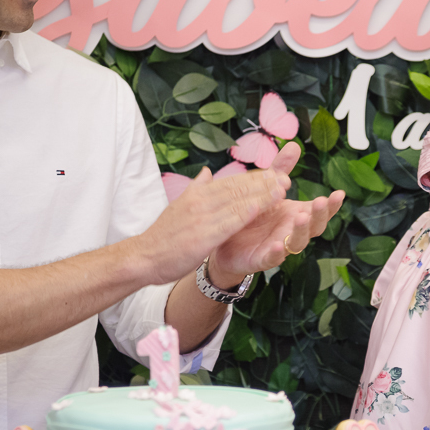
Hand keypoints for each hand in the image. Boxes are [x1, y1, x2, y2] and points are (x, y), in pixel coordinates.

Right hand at [132, 165, 289, 284]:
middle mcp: (200, 201)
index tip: (274, 173)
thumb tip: (208, 173)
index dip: (254, 178)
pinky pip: (228, 222)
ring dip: (261, 194)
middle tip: (286, 177)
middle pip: (237, 188)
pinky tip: (260, 207)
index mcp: (198, 194)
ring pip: (236, 202)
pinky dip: (244, 213)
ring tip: (282, 189)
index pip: (231, 182)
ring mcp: (201, 217)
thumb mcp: (180, 206)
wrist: (143, 257)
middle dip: (263, 183)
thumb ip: (197, 189)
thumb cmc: (164, 236)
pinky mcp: (202, 236)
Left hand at [209, 141, 344, 287]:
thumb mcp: (266, 189)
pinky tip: (278, 246)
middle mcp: (292, 231)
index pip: (320, 210)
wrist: (226, 240)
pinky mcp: (262, 259)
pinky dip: (277, 254)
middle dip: (320, 215)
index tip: (340, 193)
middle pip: (315, 226)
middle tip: (321, 201)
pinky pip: (272, 258)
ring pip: (297, 242)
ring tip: (301, 217)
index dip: (331, 204)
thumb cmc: (253, 214)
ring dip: (301, 231)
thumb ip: (280, 170)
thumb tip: (294, 145)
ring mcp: (280, 246)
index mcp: (296, 214)